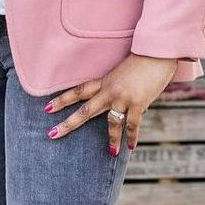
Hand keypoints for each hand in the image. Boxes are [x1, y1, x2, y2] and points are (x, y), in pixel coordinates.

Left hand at [45, 54, 176, 154]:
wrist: (157, 52)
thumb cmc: (144, 60)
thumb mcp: (124, 72)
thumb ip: (119, 86)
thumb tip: (121, 100)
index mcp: (105, 81)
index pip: (79, 91)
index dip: (62, 99)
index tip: (47, 108)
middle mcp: (110, 90)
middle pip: (85, 109)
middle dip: (68, 123)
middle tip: (52, 134)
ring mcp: (123, 97)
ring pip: (111, 123)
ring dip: (112, 139)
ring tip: (111, 152)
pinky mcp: (137, 102)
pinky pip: (132, 124)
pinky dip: (131, 137)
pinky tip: (131, 146)